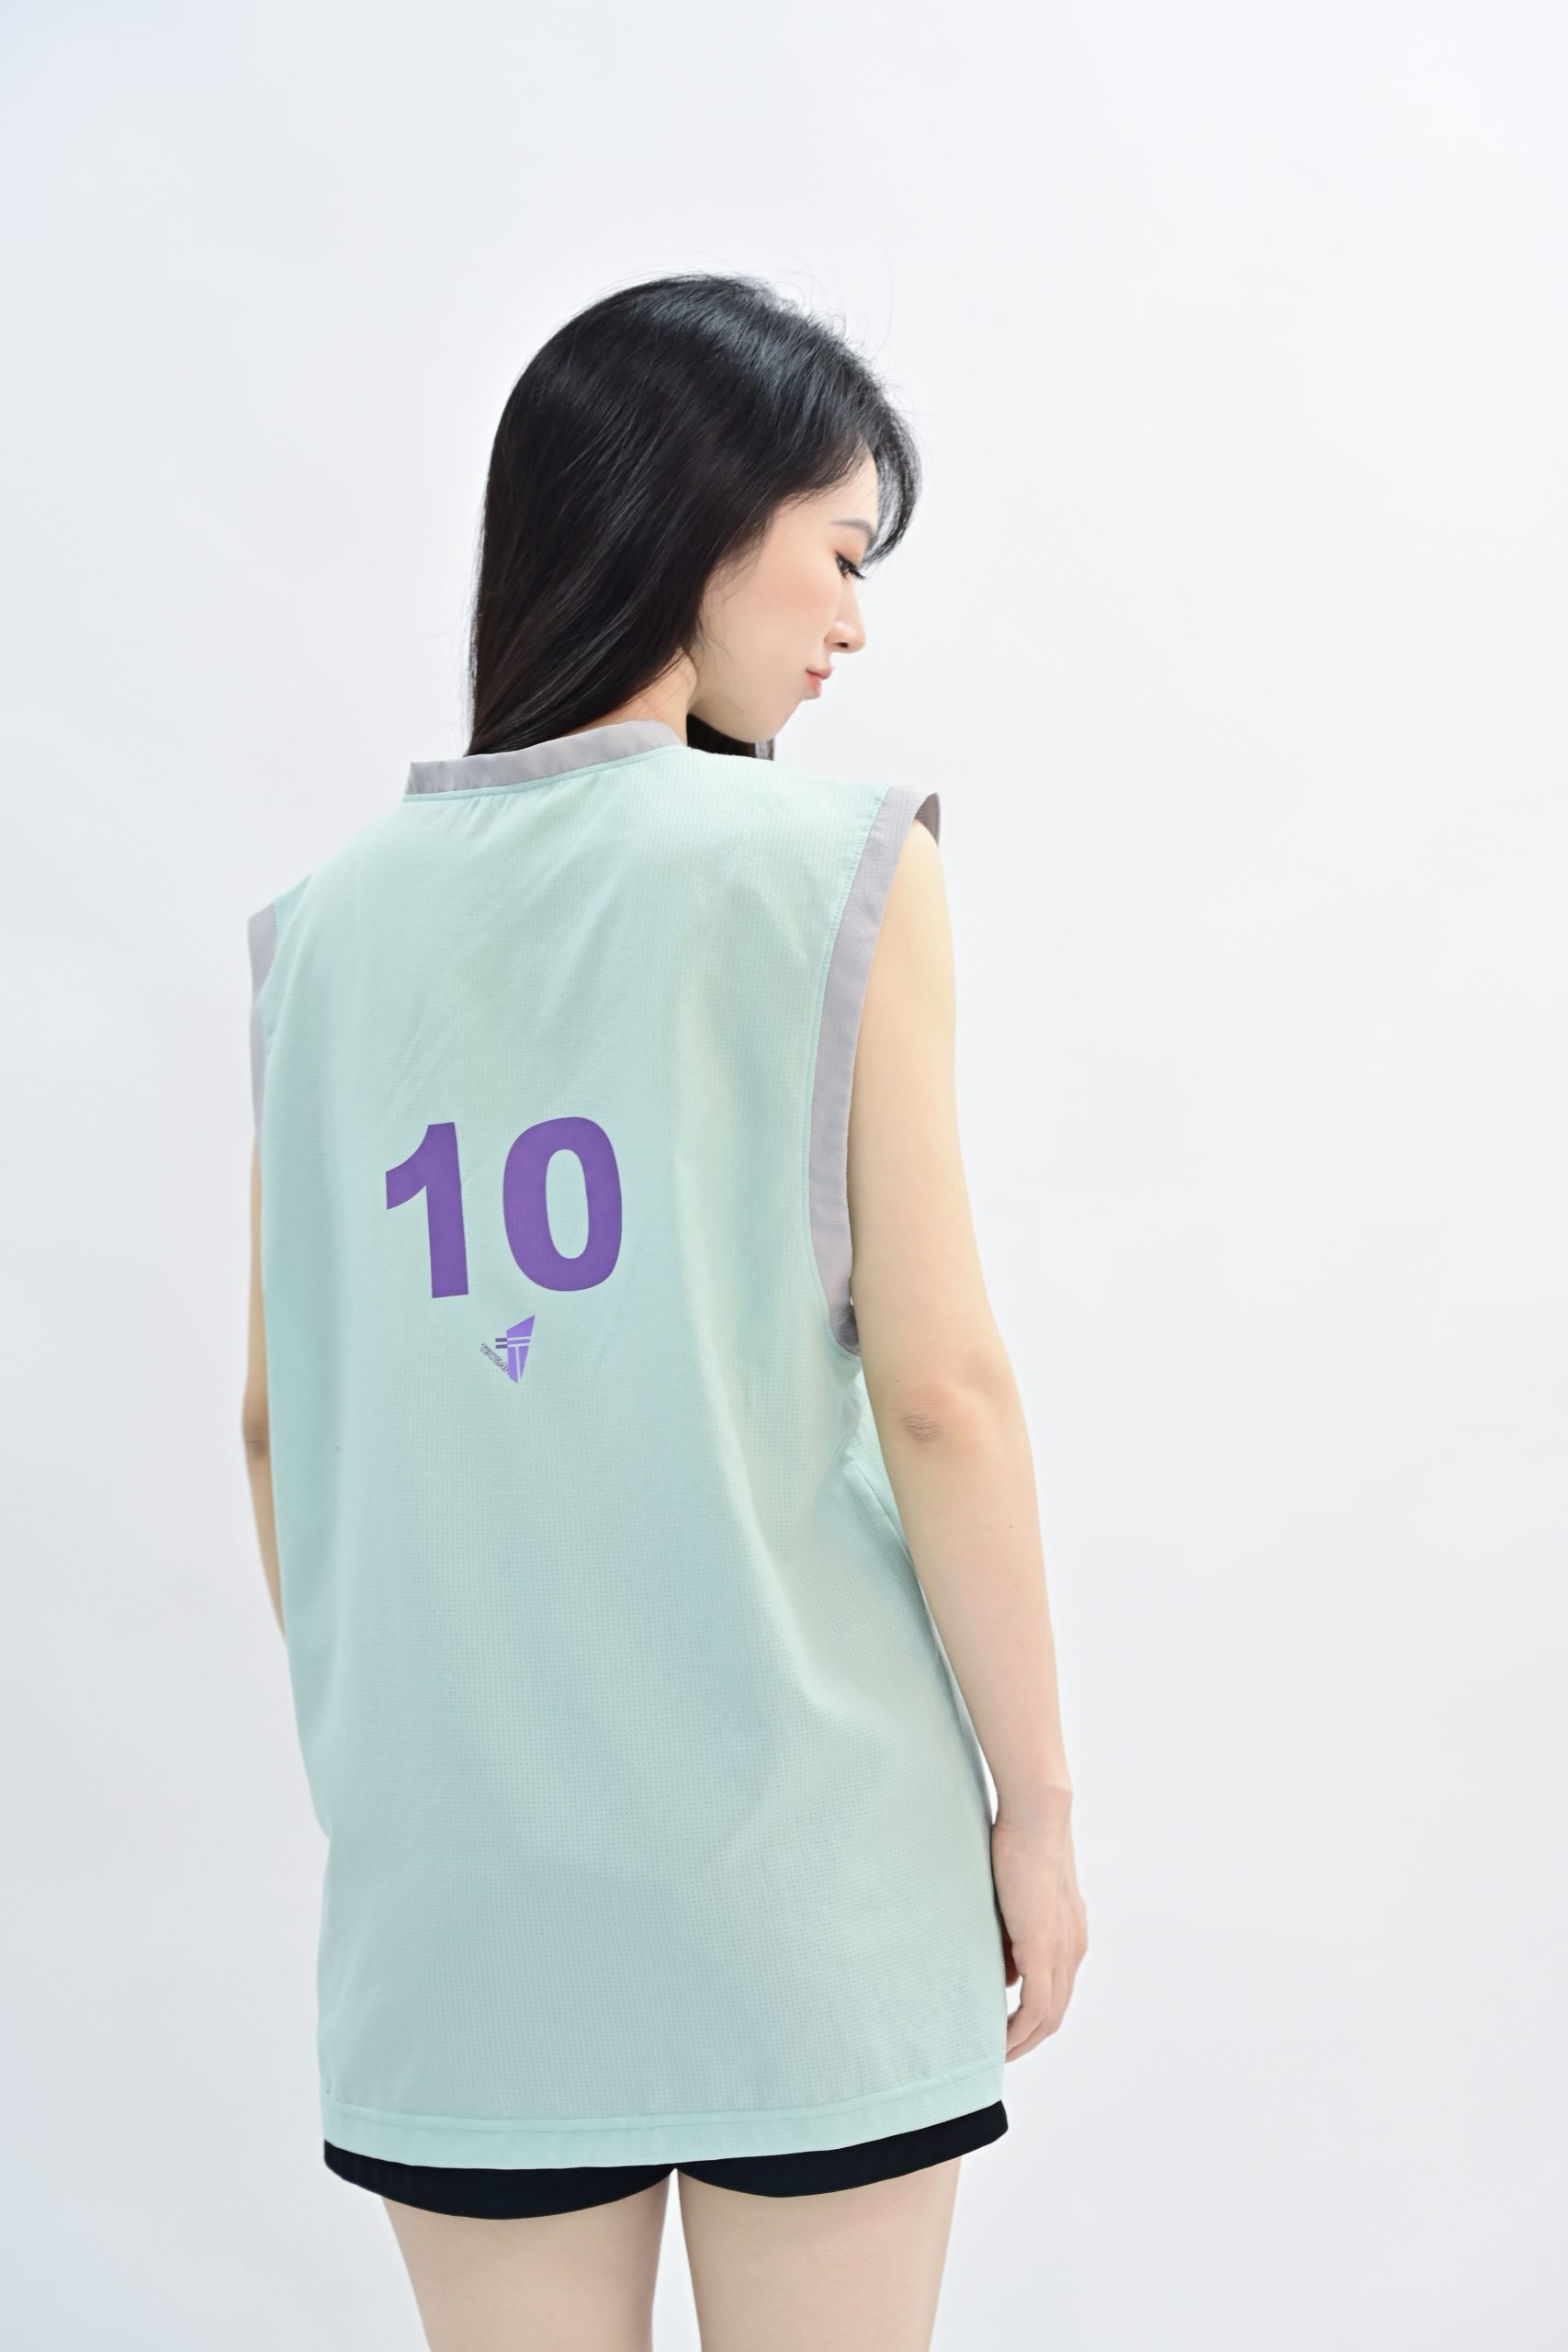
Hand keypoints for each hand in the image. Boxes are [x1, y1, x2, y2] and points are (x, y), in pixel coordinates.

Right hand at [992, 1803, 1087, 2059]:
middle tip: (999, 2055)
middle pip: (1056, 2014)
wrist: (1037, 1819)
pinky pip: (1037, 2006)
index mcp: (1070, 1937)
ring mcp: (1062, 1952)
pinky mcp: (1044, 1949)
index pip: (1056, 1993)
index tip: (1007, 2032)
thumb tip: (1005, 1980)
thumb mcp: (1017, 1903)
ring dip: (1022, 2041)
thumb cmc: (1021, 1847)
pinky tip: (1000, 2039)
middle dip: (1028, 2040)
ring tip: (995, 2055)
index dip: (1033, 2019)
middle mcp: (1073, 1950)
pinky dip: (1019, 2029)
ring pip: (1049, 2017)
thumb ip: (1013, 1943)